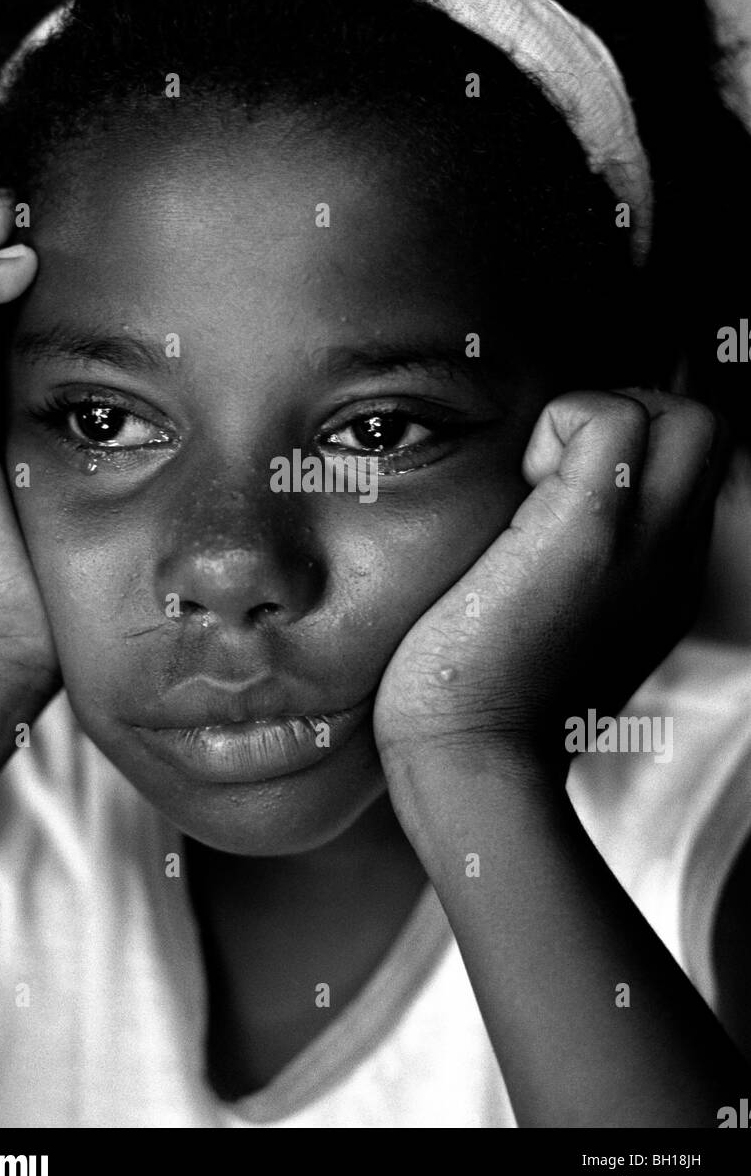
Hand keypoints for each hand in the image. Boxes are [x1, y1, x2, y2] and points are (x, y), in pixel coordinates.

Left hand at [374, 388, 727, 792]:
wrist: (469, 758)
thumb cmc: (481, 699)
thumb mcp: (553, 631)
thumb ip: (573, 578)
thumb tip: (531, 517)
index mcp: (664, 579)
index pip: (686, 470)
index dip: (633, 450)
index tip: (557, 484)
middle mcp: (674, 559)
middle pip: (706, 432)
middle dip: (636, 418)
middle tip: (558, 468)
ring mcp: (644, 543)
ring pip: (684, 418)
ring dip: (605, 419)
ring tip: (541, 479)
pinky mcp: (590, 529)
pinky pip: (612, 417)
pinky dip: (563, 424)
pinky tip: (521, 484)